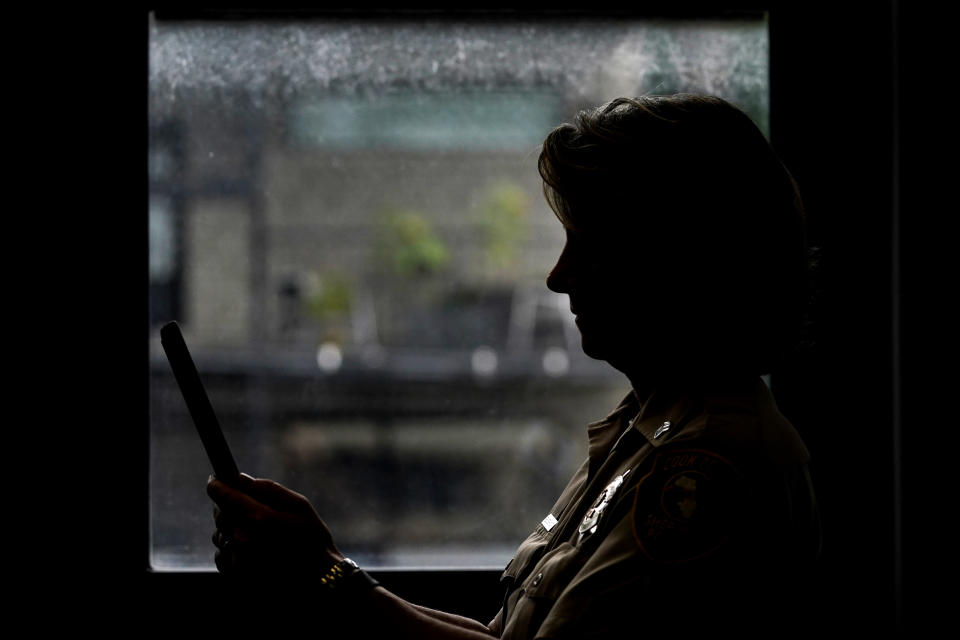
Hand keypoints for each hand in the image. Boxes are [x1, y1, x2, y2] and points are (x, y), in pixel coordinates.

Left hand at [207, 473, 342, 575]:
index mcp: (259, 518)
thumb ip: (269, 489)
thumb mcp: (300, 506)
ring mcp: (238, 560)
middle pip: (220, 514)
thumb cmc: (313, 540)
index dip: (217, 485)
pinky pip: (222, 555)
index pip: (224, 496)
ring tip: (254, 532)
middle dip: (227, 506)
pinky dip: (231, 549)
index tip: (216, 480)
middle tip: (244, 505)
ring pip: (219, 535)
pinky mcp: (236, 576)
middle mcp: (243, 539)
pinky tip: (251, 551)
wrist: (318, 580)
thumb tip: (241, 479)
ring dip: (230, 528)